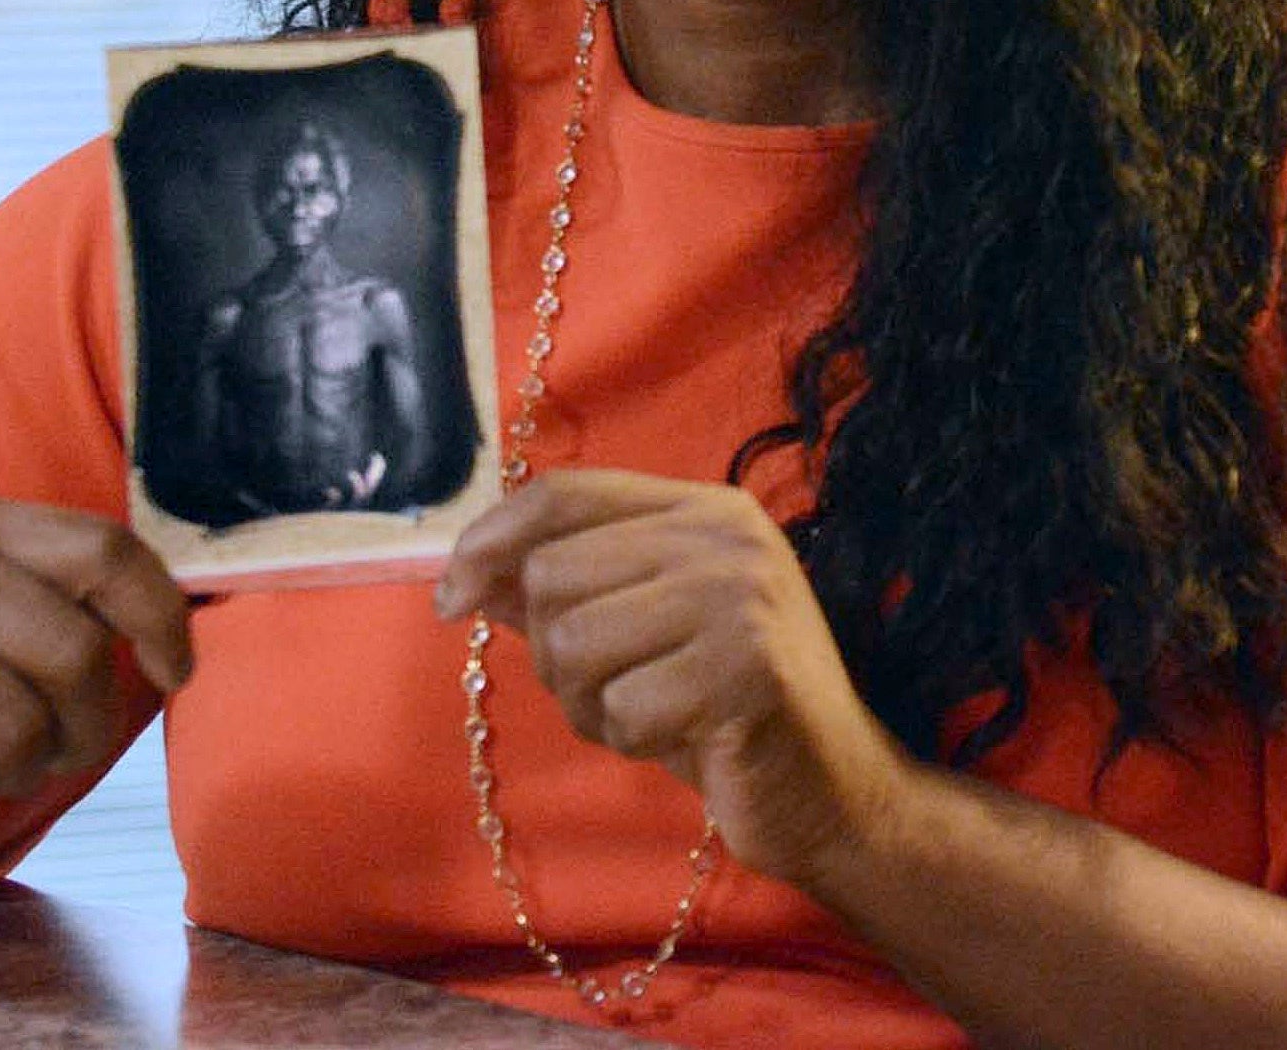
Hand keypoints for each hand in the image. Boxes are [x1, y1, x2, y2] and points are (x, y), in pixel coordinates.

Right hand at [0, 495, 193, 817]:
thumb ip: (63, 590)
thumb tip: (176, 640)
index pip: (104, 551)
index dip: (160, 616)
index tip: (175, 671)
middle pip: (72, 653)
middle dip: (90, 722)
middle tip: (74, 746)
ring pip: (17, 726)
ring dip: (27, 765)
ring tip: (6, 761)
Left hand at [434, 469, 911, 888]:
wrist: (837, 794)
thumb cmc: (725, 710)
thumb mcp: (641, 634)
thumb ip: (564, 592)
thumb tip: (464, 574)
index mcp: (703, 509)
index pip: (565, 494)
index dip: (490, 539)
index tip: (449, 597)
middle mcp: (725, 536)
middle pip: (553, 573)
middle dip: (554, 653)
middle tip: (610, 691)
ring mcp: (742, 597)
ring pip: (574, 642)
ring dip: (589, 704)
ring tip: (649, 714)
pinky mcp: (748, 670)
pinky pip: (622, 709)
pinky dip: (633, 742)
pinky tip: (685, 742)